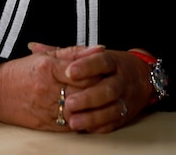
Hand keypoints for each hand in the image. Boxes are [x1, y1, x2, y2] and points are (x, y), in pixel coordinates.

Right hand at [0, 43, 103, 130]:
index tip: (109, 70)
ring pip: (80, 111)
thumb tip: (99, 49)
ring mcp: (47, 109)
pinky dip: (84, 120)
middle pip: (84, 92)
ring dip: (94, 108)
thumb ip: (74, 52)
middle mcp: (48, 89)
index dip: (99, 72)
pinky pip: (71, 125)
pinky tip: (91, 115)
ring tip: (104, 102)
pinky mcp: (46, 125)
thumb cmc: (21, 72)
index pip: (83, 72)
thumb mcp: (46, 57)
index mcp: (48, 69)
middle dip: (100, 90)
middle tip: (112, 86)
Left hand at [30, 43, 154, 133]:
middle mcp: (121, 80)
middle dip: (88, 96)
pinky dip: (99, 126)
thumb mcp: (90, 54)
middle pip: (108, 88)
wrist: (142, 77)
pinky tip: (85, 129)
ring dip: (92, 117)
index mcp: (112, 61)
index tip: (69, 71)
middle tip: (68, 102)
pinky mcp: (126, 115)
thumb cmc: (109, 66)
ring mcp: (125, 98)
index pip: (101, 61)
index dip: (86, 66)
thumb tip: (33, 46)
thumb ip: (64, 53)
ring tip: (73, 121)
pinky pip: (114, 123)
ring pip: (112, 109)